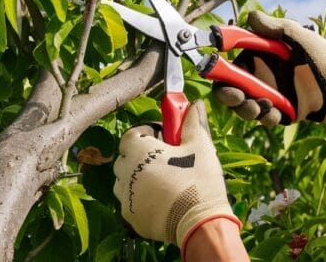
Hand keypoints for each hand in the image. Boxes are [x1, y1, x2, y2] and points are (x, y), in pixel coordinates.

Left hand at [113, 100, 240, 252]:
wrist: (200, 223)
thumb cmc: (199, 180)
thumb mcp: (200, 147)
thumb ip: (192, 123)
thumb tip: (194, 103)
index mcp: (139, 151)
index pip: (130, 135)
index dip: (145, 133)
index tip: (161, 137)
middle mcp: (126, 172)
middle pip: (126, 158)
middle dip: (141, 155)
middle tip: (164, 159)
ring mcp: (126, 196)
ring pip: (125, 181)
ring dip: (138, 177)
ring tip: (163, 181)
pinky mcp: (130, 216)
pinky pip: (130, 201)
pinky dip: (140, 198)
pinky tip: (161, 200)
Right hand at [214, 11, 325, 134]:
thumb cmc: (323, 61)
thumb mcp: (301, 38)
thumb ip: (277, 28)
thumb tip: (251, 16)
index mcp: (261, 56)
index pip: (231, 61)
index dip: (219, 67)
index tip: (215, 69)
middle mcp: (260, 75)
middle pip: (230, 87)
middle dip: (229, 94)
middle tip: (238, 97)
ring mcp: (267, 94)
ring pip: (242, 105)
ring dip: (246, 108)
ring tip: (262, 107)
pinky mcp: (276, 112)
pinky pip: (260, 117)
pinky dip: (264, 116)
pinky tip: (274, 113)